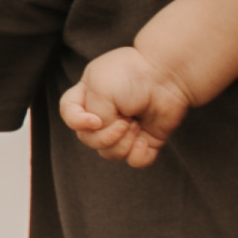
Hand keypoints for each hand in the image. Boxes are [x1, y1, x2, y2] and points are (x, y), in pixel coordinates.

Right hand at [57, 47, 189, 168]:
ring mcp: (124, 128)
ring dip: (123, 144)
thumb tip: (102, 132)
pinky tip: (144, 141)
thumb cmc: (132, 76)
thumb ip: (90, 117)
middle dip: (107, 136)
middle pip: (89, 140)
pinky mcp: (145, 139)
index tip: (96, 121)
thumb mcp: (99, 90)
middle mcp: (103, 114)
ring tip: (137, 124)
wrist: (168, 76)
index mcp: (87, 96)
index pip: (69, 116)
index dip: (77, 124)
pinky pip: (134, 161)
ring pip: (109, 153)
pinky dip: (138, 156)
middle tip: (125, 120)